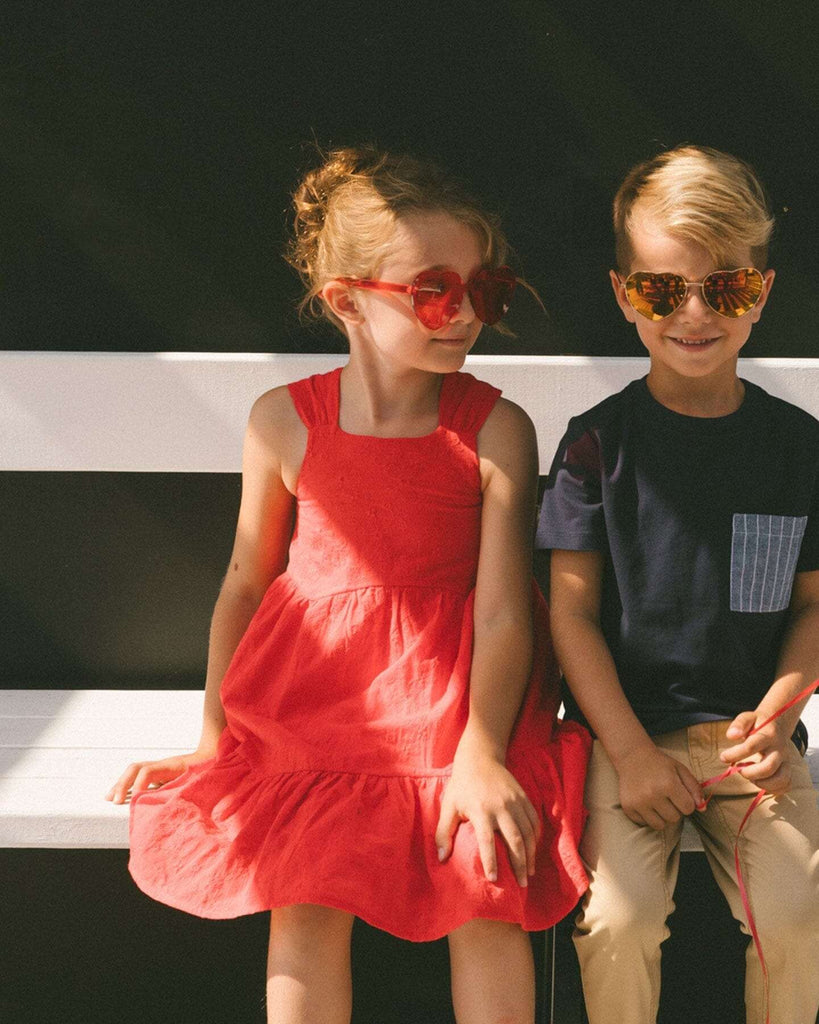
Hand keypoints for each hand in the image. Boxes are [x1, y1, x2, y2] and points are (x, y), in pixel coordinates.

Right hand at [105, 749, 213, 804]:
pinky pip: (140, 775)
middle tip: (115, 801)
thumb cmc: (212, 771)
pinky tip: (122, 795)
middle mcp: (165, 764)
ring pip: (135, 770)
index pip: (148, 771)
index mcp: (174, 765)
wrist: (219, 757)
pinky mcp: (162, 773)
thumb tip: (164, 806)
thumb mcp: (198, 782)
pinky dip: (129, 784)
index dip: (140, 785)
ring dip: (122, 783)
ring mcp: (162, 767)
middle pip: (137, 768)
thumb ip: (181, 792)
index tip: (136, 800)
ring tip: (109, 798)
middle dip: (123, 784)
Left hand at [434, 753, 540, 886]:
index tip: (493, 880)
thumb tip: (441, 858)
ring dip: (531, 854)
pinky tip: (532, 851)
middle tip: (521, 884)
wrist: (480, 757)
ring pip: (528, 833)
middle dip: (519, 864)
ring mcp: (515, 802)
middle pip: (515, 840)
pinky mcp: (524, 797)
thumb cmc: (461, 785)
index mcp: (481, 810)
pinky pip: (534, 821)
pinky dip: (535, 838)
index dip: (491, 861)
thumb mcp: (448, 806)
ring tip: (529, 873)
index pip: (487, 841)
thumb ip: (443, 832)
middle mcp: (501, 807)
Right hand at [616, 744, 702, 829]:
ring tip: (657, 802)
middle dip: (674, 809)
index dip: (686, 802)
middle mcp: (652, 794)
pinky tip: (645, 803)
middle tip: (667, 797)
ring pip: (660, 825)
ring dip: (661, 816)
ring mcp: (638, 802)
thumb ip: (694, 788)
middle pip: (674, 818)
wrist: (631, 756)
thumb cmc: (659, 764)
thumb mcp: (680, 770)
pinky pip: (644, 823)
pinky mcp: (627, 807)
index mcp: (668, 784)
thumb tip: (702, 809)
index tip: (679, 794)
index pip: (688, 809)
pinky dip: (647, 816)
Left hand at [721, 711, 791, 793]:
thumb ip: (739, 724)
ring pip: (780, 779)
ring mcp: (786, 761)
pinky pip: (785, 785)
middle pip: (768, 767)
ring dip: (762, 783)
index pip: (751, 746)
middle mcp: (780, 749)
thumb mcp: (748, 717)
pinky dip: (771, 788)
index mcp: (768, 735)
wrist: (779, 724)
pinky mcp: (788, 769)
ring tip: (750, 776)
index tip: (723, 757)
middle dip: (750, 773)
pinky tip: (759, 781)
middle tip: (738, 769)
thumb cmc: (759, 723)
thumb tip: (731, 736)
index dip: (735, 754)